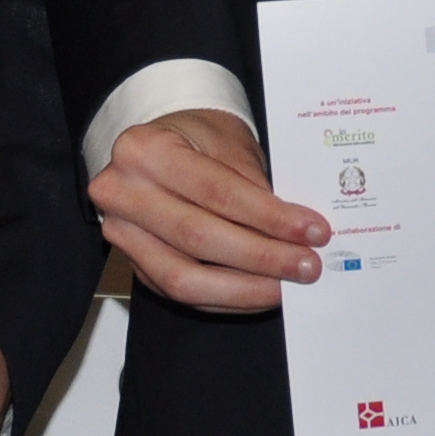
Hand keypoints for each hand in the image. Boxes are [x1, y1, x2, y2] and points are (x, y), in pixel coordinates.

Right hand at [88, 108, 325, 312]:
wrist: (158, 145)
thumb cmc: (195, 138)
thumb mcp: (227, 141)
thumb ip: (253, 185)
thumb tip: (294, 232)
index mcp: (145, 150)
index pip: (216, 192)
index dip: (268, 217)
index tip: (312, 230)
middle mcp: (122, 192)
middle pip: (198, 237)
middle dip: (261, 257)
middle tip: (307, 265)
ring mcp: (122, 233)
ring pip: (184, 278)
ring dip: (243, 288)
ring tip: (287, 286)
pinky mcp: (134, 263)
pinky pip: (181, 292)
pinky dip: (226, 297)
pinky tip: (260, 292)